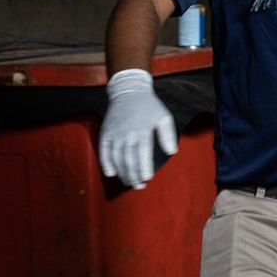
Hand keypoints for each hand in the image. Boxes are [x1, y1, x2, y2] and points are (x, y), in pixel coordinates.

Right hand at [98, 68, 177, 189]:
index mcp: (141, 130)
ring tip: (129, 183)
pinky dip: (106, 163)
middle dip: (133, 175)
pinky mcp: (105, 132)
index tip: (147, 178)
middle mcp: (126, 133)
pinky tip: (111, 173)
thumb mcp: (163, 116)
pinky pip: (103, 150)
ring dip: (122, 172)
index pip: (142, 153)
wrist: (128, 91)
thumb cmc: (149, 106)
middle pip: (128, 159)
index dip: (143, 167)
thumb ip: (167, 134)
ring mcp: (114, 133)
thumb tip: (172, 151)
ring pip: (116, 158)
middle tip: (139, 186)